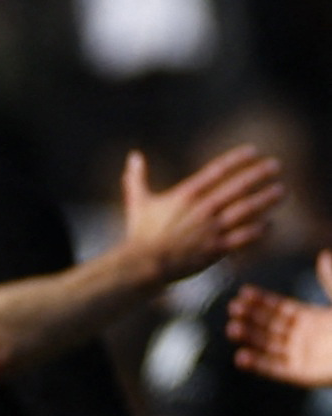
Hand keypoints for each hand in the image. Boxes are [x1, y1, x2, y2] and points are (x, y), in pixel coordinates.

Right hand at [120, 147, 282, 283]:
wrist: (144, 264)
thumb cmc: (139, 233)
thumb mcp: (138, 201)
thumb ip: (137, 177)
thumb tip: (134, 156)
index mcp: (186, 194)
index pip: (217, 170)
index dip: (237, 159)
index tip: (253, 151)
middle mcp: (203, 208)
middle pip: (238, 186)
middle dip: (259, 174)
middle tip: (276, 165)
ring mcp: (212, 229)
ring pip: (247, 210)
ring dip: (266, 199)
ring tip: (281, 191)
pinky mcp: (217, 248)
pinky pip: (244, 237)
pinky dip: (259, 230)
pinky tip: (270, 224)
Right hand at [229, 250, 331, 387]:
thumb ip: (331, 282)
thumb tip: (323, 255)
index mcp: (312, 319)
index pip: (280, 308)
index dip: (262, 301)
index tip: (243, 292)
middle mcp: (303, 337)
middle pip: (271, 326)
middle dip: (251, 317)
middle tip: (234, 308)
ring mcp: (302, 356)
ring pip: (269, 345)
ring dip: (250, 338)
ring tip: (233, 328)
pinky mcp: (302, 374)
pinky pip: (276, 369)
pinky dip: (258, 365)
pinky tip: (241, 357)